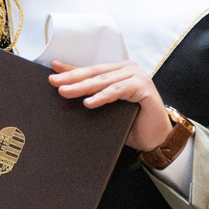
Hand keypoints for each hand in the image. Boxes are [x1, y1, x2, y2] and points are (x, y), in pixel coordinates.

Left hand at [49, 59, 172, 151]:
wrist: (156, 139)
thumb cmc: (133, 124)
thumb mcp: (107, 108)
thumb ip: (94, 98)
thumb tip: (66, 94)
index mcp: (118, 72)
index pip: (91, 70)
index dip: (71, 69)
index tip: (53, 69)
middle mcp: (128, 69)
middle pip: (94, 73)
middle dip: (72, 78)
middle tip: (54, 81)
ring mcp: (137, 76)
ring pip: (103, 81)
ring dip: (82, 87)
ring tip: (65, 91)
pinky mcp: (142, 87)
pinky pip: (117, 91)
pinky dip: (102, 96)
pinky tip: (89, 102)